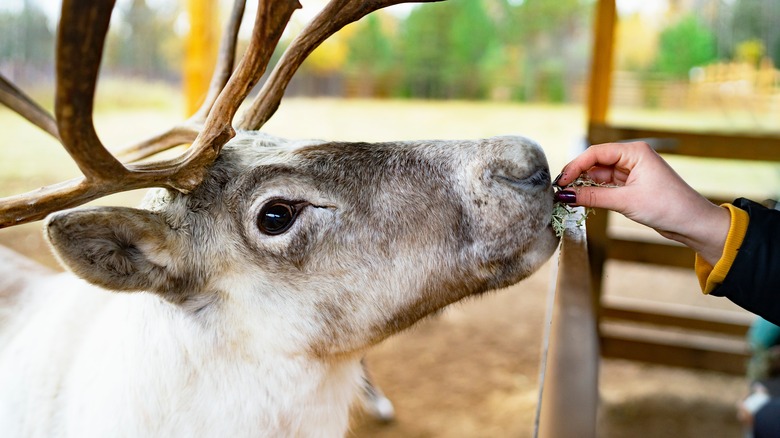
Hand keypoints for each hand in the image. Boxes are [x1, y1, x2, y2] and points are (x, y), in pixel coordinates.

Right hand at [554, 142, 729, 264]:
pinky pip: (607, 185)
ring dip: (586, 185)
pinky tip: (583, 199)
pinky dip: (595, 192)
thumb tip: (566, 195)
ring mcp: (633, 172)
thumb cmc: (668, 207)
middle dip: (578, 175)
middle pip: (596, 162)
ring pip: (600, 175)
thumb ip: (593, 196)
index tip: (561, 181)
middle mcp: (633, 157)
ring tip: (569, 197)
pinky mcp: (633, 186)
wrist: (693, 223)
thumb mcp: (625, 201)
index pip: (596, 153)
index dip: (576, 166)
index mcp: (635, 152)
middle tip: (561, 190)